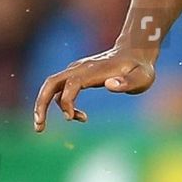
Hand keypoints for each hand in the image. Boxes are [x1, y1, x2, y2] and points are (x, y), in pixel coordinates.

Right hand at [33, 49, 156, 131]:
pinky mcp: (77, 76)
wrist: (135, 53)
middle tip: (38, 126)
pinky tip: (80, 117)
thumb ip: (129, 82)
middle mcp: (80, 69)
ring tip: (42, 127)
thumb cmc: (140, 68)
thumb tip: (109, 85)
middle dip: (41, 104)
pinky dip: (63, 105)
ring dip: (43, 106)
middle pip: (51, 83)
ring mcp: (76, 71)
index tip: (70, 118)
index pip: (71, 84)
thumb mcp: (143, 77)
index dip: (66, 101)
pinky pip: (61, 91)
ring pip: (51, 86)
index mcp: (93, 71)